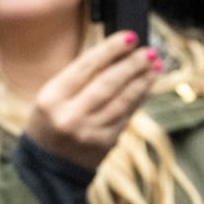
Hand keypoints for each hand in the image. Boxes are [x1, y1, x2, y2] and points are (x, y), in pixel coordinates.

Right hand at [24, 33, 160, 169]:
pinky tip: (147, 86)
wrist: (48, 166)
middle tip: (149, 52)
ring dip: (142, 81)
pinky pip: (126, 116)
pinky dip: (138, 99)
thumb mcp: (52, 97)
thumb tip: (117, 54)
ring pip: (122, 101)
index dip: (110, 49)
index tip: (130, 37)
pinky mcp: (104, 144)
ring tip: (155, 66)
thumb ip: (80, 77)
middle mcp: (69, 116)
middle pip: (107, 83)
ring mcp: (89, 132)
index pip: (85, 66)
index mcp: (51, 98)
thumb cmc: (51, 122)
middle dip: (132, 65)